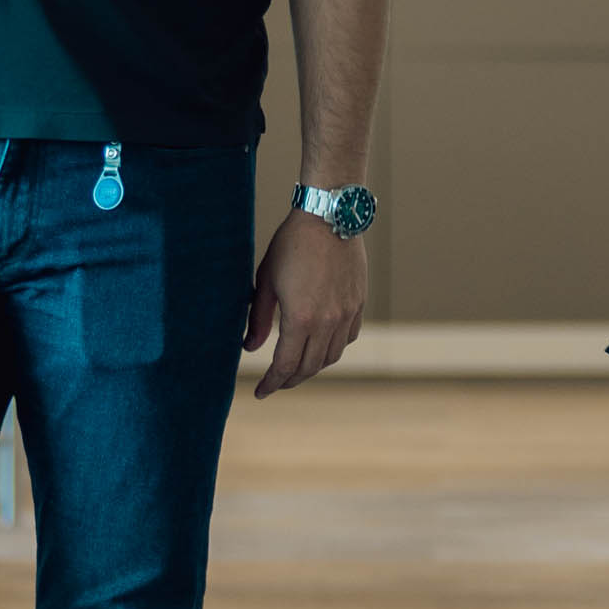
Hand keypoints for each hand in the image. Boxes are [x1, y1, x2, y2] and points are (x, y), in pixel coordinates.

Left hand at [245, 203, 367, 397]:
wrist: (329, 217)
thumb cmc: (292, 245)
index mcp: (301, 319)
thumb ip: (258, 319)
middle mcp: (328, 322)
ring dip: (313, 367)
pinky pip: (348, 338)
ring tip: (297, 366)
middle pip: (310, 367)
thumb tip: (250, 348)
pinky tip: (320, 344)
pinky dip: (333, 348)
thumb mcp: (266, 281)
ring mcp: (347, 314)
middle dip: (291, 379)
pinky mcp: (358, 303)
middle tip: (276, 382)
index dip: (272, 383)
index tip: (261, 392)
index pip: (286, 366)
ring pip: (331, 356)